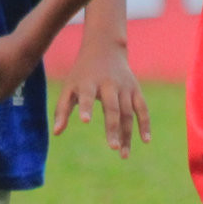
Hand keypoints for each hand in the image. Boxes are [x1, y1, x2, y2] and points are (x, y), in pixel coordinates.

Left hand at [54, 38, 150, 156]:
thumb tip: (57, 133)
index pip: (88, 96)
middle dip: (113, 128)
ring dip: (127, 134)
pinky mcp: (135, 90)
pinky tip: (145, 141)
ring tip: (122, 154)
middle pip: (112, 108)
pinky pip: (142, 109)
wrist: (105, 49)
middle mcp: (109, 84)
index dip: (87, 107)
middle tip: (113, 147)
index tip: (85, 121)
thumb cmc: (82, 74)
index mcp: (89, 82)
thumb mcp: (69, 87)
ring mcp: (124, 87)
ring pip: (128, 113)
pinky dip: (145, 124)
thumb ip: (62, 109)